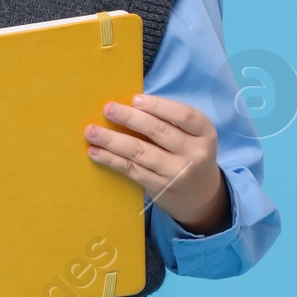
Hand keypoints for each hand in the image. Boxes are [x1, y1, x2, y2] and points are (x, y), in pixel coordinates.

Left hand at [84, 93, 231, 234]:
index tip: (135, 99)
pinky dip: (111, 160)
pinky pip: (132, 170)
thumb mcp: (193, 137)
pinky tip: (96, 152)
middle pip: (158, 131)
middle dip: (129, 118)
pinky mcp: (160, 187)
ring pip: (140, 151)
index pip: (183, 115)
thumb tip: (130, 104)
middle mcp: (195, 153)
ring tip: (91, 131)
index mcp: (205, 133)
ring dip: (112, 140)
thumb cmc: (189, 155)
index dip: (159, 106)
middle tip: (108, 109)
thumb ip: (171, 122)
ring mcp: (177, 173)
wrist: (201, 197)